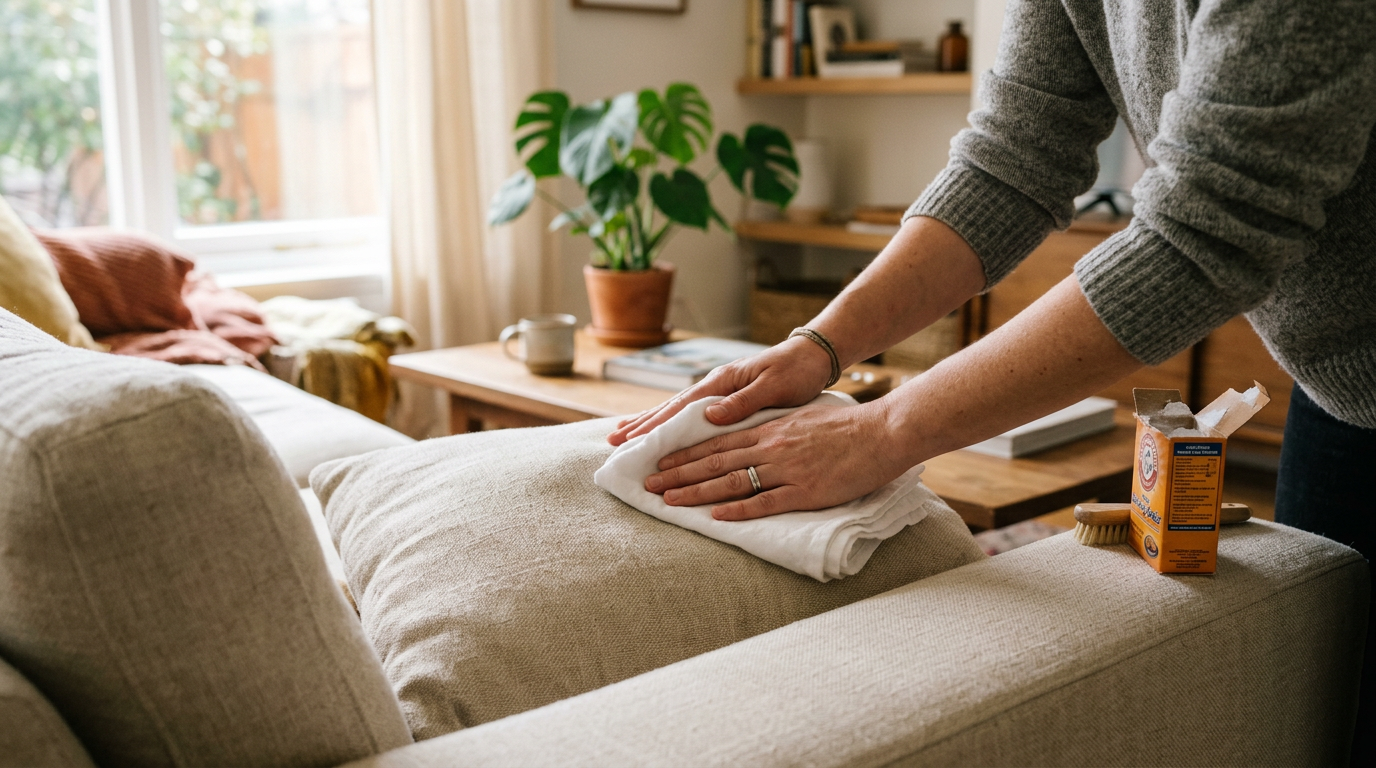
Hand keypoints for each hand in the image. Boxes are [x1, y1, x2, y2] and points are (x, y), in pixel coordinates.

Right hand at [607, 336, 833, 445]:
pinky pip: (692, 411)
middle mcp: (716, 384)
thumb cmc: (797, 371)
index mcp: (724, 381)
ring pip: (677, 409)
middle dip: (642, 424)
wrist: (814, 355)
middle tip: (613, 440)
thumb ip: (743, 401)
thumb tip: (709, 415)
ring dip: (651, 422)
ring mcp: (720, 389)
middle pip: (671, 407)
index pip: (682, 407)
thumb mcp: (774, 386)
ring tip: (624, 433)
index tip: (631, 438)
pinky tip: (661, 428)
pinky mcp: (727, 396)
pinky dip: (672, 421)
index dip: (655, 424)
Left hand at [643, 401, 912, 520]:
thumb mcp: (801, 419)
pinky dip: (738, 510)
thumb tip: (749, 437)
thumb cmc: (845, 427)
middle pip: (714, 462)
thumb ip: (772, 429)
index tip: (660, 461)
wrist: (881, 433)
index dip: (686, 453)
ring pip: (731, 482)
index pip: (717, 443)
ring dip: (696, 492)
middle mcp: (770, 448)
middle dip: (678, 474)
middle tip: (649, 484)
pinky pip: (765, 502)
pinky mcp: (805, 491)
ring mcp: (787, 470)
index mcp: (768, 430)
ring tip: (669, 501)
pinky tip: (716, 517)